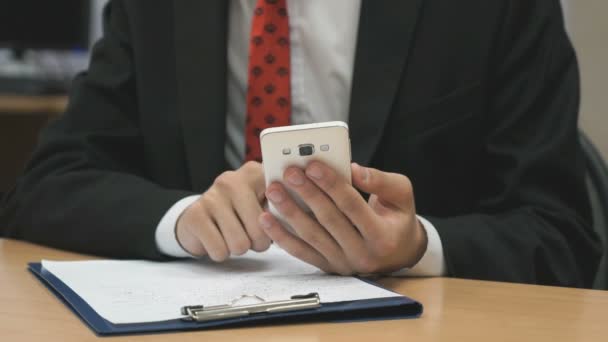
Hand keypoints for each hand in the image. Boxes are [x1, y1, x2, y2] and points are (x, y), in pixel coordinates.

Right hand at [176, 161, 270, 260]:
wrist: (199, 220)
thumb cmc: (240, 215)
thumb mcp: (263, 205)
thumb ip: (280, 208)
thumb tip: (290, 219)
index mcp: (254, 174)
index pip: (279, 204)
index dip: (278, 223)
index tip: (273, 223)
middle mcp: (232, 180)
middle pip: (259, 229)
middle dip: (258, 243)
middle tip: (251, 237)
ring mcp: (211, 196)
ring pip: (239, 243)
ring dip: (239, 249)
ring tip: (233, 236)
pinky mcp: (195, 215)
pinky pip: (219, 250)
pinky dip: (221, 253)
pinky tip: (218, 240)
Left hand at [259, 161, 426, 274]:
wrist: (398, 254)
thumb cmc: (398, 218)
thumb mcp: (402, 195)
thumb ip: (381, 181)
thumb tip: (353, 169)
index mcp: (382, 235)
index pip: (352, 206)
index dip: (331, 184)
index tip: (312, 164)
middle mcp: (361, 253)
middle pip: (328, 219)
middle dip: (306, 193)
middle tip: (288, 172)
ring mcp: (342, 263)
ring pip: (311, 236)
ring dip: (289, 212)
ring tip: (274, 190)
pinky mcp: (327, 267)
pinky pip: (301, 252)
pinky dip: (281, 236)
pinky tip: (266, 219)